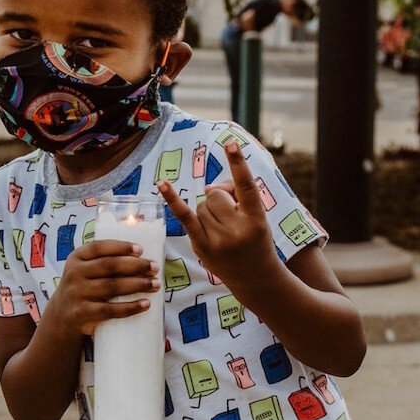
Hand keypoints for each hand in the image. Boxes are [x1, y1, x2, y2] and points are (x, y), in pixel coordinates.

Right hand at [45, 240, 159, 336]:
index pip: (99, 247)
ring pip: (112, 287)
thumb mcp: (86, 269)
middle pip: (109, 266)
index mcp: (76, 257)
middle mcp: (74, 273)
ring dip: (137, 285)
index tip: (141, 250)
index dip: (120, 247)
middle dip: (135, 266)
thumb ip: (105, 260)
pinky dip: (130, 307)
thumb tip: (143, 257)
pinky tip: (146, 304)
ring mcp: (77, 293)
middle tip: (154, 268)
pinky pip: (110, 310)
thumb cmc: (86, 286)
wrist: (64, 315)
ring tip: (155, 284)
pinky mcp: (83, 313)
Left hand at [159, 142, 277, 287]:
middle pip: (216, 194)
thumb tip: (207, 188)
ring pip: (201, 204)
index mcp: (256, 218)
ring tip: (224, 230)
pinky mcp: (201, 246)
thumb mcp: (257, 215)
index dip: (238, 164)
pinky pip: (184, 216)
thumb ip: (236, 194)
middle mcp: (237, 229)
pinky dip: (173, 200)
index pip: (246, 186)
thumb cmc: (255, 238)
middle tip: (232, 217)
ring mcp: (217, 239)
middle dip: (221, 200)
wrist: (254, 276)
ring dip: (209, 211)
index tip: (230, 144)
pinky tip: (162, 184)